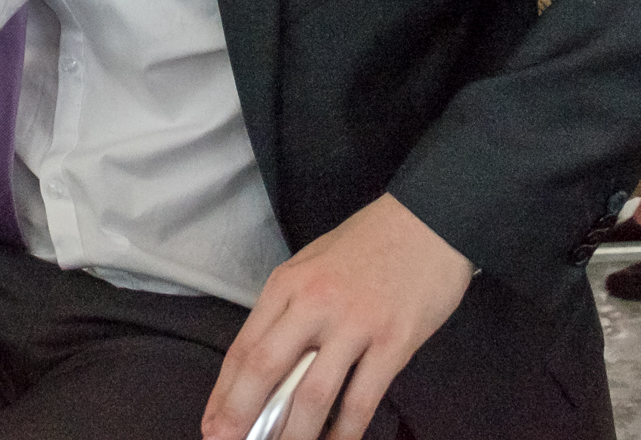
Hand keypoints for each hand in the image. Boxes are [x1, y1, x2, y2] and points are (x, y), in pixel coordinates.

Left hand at [203, 196, 471, 439]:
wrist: (429, 221)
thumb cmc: (367, 244)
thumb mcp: (312, 263)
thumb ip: (287, 310)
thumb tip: (263, 366)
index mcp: (287, 284)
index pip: (245, 348)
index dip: (224, 394)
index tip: (211, 425)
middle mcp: (314, 303)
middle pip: (266, 370)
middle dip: (241, 416)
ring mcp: (355, 324)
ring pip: (312, 394)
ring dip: (293, 436)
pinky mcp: (393, 342)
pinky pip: (362, 400)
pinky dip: (345, 432)